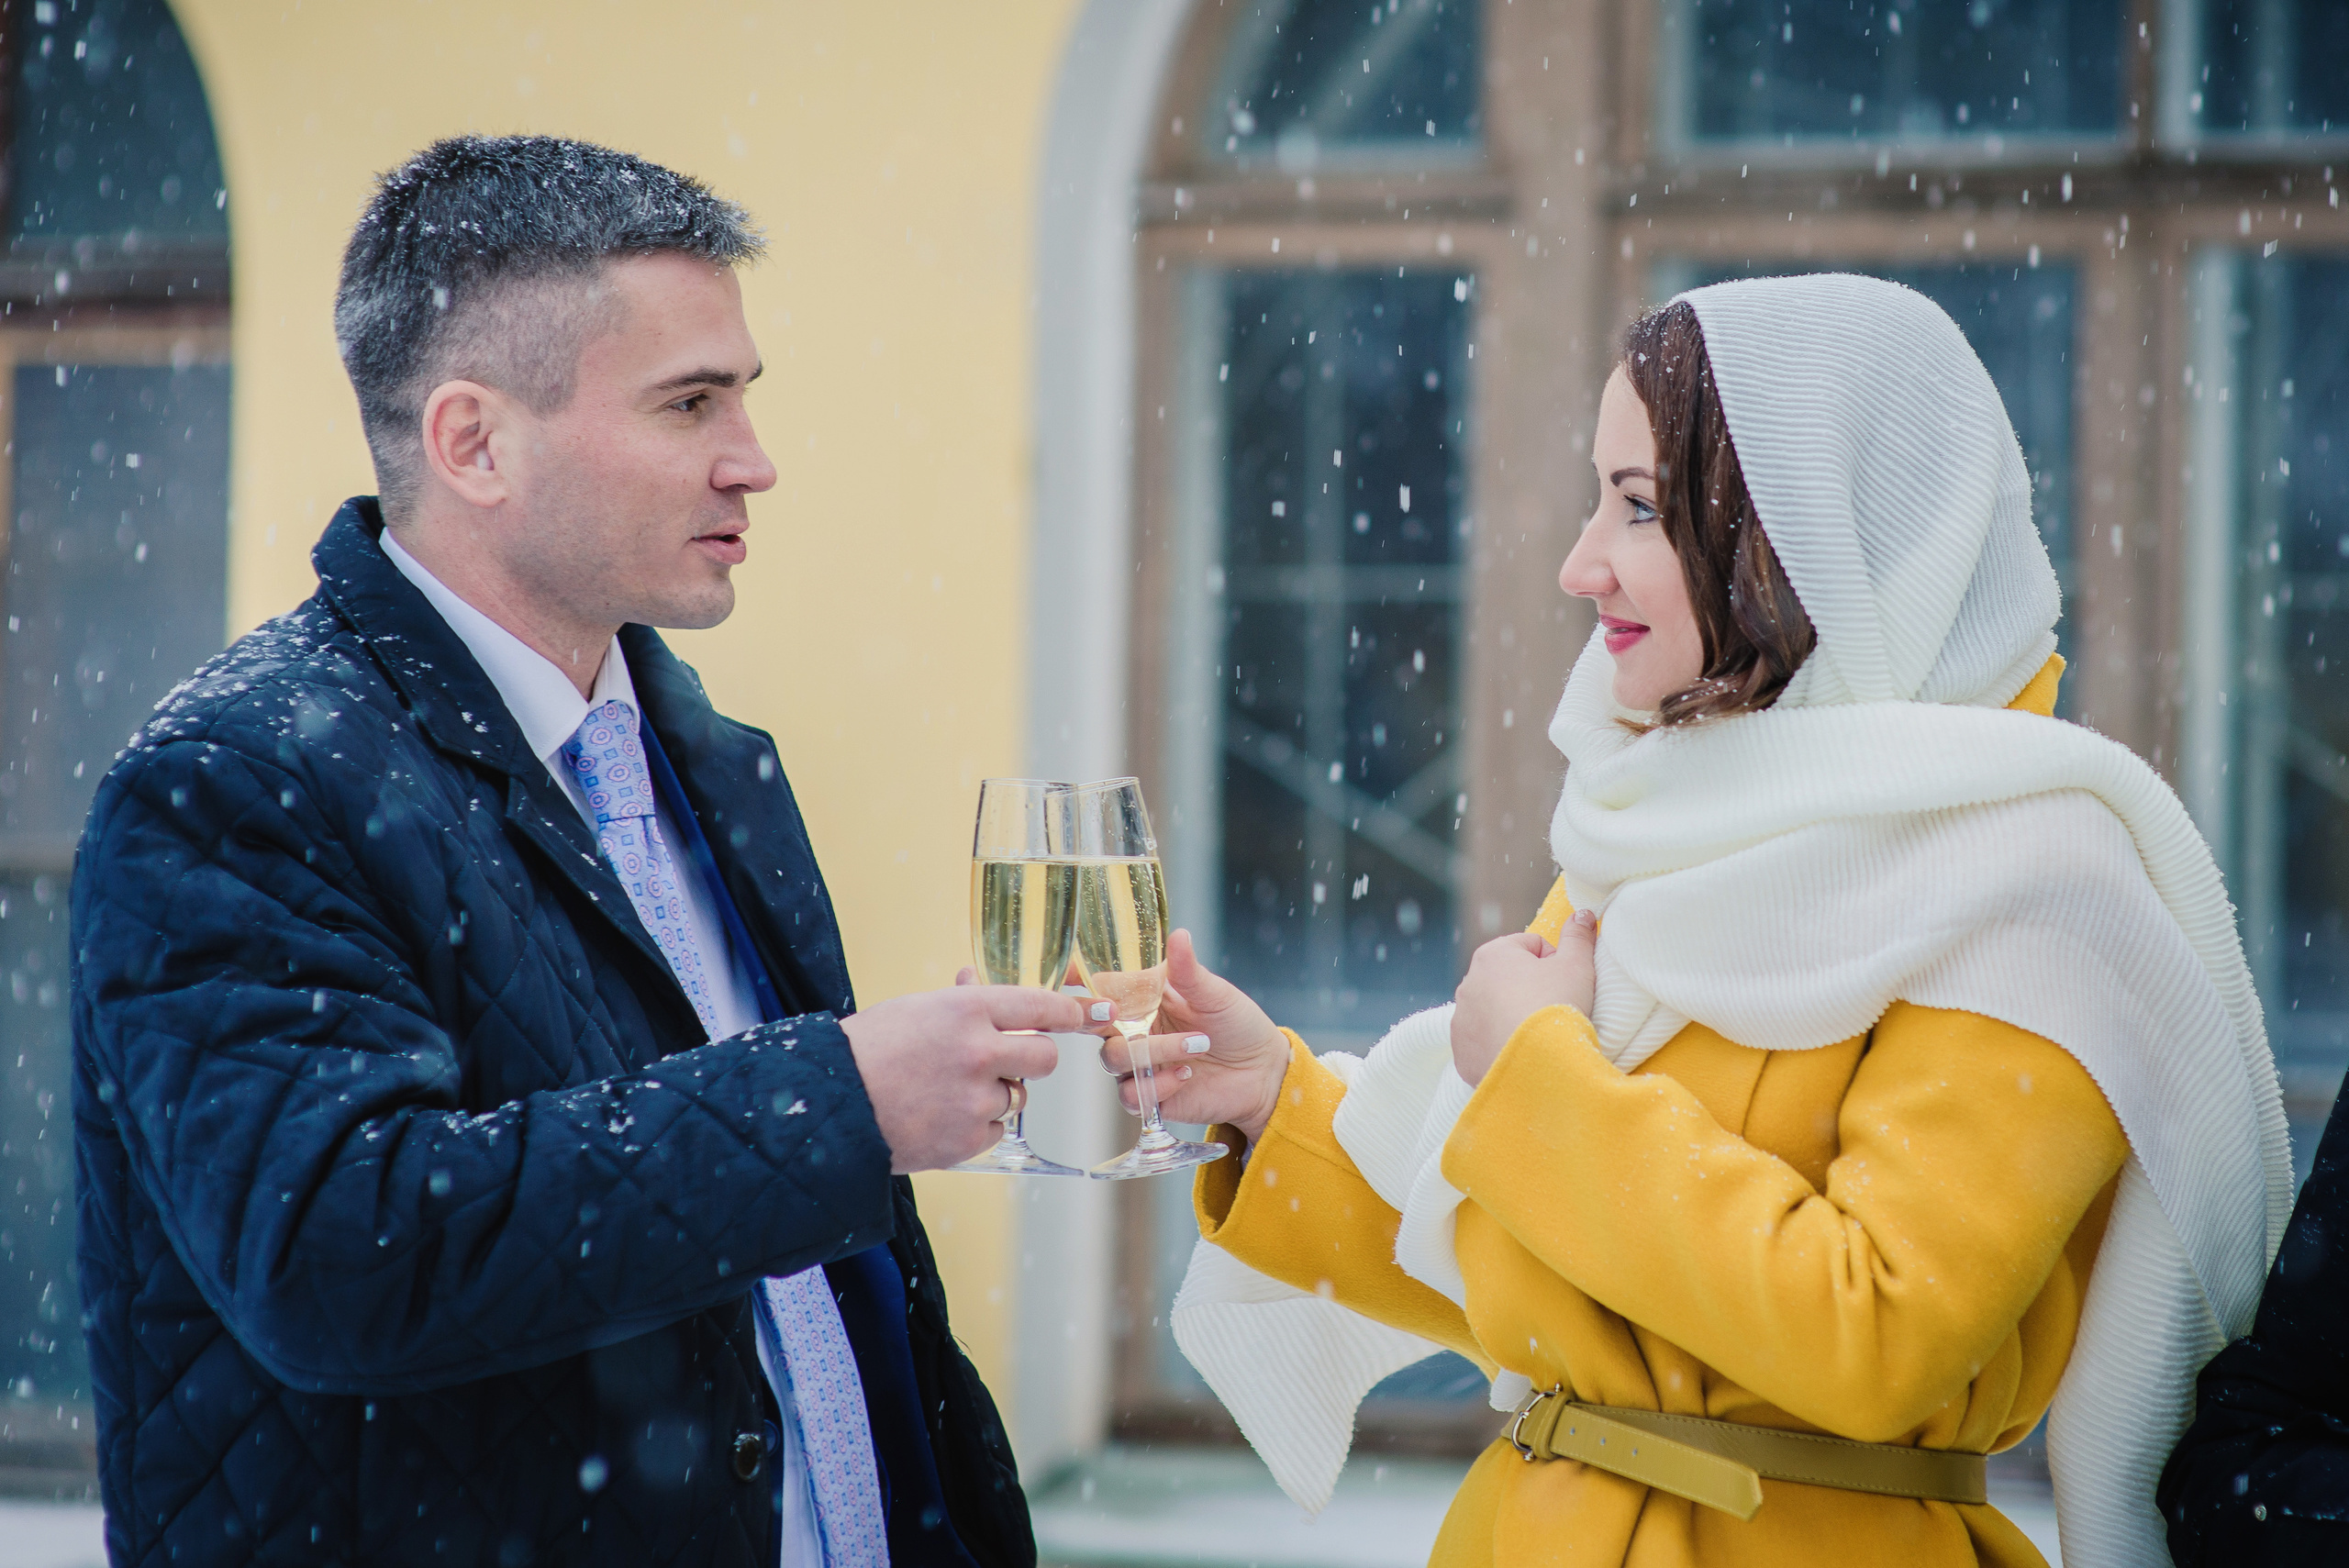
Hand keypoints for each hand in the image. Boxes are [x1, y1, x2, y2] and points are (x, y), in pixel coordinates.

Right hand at [841, 985, 1104, 1171]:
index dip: (1071, 1014)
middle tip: (1008, 1061)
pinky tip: (941, 1116)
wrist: (831, 1104)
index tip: (1090, 1017)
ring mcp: (976, 1098)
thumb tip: (977, 978)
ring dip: (996, 1094)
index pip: (1042, 1007)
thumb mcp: (916, 1009)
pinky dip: (977, 1125)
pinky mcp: (968, 1138)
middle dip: (1033, 1059)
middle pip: (1046, 1057)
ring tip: (948, 1091)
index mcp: (967, 1009)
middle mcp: (979, 1051)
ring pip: (1018, 1096)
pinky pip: (996, 1128)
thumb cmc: (870, 1049)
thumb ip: (959, 999)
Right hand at [1101, 930, 1291, 1145]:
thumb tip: (1179, 935)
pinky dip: (1156, 1085)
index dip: (1083, 986)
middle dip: (1109, 1022)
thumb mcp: (1216, 995)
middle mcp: (1136, 1032)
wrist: (1263, 1072)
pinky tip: (1187, 1075)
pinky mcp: (1150, 1096)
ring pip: (1113, 1059)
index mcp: (1145, 1000)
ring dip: (1152, 1052)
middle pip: (1096, 1026)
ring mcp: (1141, 1065)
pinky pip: (1131, 1094)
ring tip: (1196, 1045)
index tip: (1076, 981)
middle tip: (1136, 1018)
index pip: (1102, 990)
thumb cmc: (1238, 1025)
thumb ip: (1188, 972)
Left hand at [1449, 910, 1596, 1086]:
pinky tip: (1520, 1054)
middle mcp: (1468, 984)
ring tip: (1537, 1035)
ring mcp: (1461, 1020)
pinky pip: (1483, 1044)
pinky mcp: (1462, 1052)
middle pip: (1509, 979)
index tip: (1565, 984)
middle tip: (1553, 1010)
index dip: (1554, 963)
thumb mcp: (1577, 965)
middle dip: (1530, 990)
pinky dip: (1499, 1046)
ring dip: (1512, 1017)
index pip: (1530, 947)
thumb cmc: (1557, 1007)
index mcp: (1492, 955)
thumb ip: (1578, 937)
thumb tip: (1583, 914)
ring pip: (1493, 1012)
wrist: (1539, 1065)